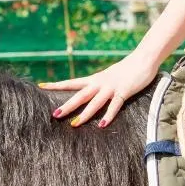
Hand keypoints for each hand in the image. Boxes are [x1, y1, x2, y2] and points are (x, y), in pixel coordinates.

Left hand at [40, 51, 161, 127]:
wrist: (143, 59)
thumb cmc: (127, 69)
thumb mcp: (109, 76)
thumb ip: (100, 84)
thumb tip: (91, 92)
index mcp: (95, 79)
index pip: (72, 82)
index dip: (57, 85)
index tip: (41, 86)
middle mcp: (100, 83)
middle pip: (80, 95)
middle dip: (67, 105)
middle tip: (54, 114)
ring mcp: (111, 87)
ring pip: (95, 102)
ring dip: (84, 114)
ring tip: (74, 124)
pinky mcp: (124, 91)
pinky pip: (115, 105)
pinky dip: (108, 115)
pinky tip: (103, 125)